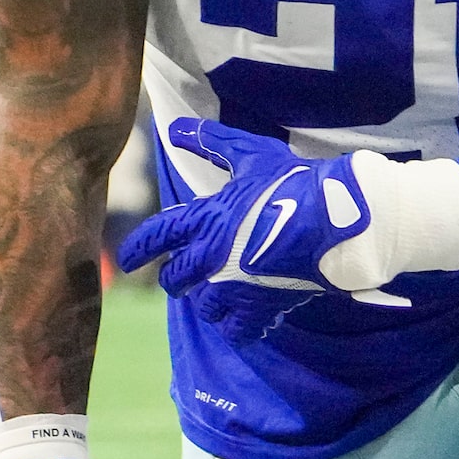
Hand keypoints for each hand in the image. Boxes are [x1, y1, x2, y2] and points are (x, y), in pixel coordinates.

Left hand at [114, 118, 396, 342]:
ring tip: (221, 297)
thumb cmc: (291, 183)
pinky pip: (238, 331)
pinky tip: (250, 319)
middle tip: (179, 281)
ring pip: (205, 308)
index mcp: (204, 220)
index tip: (128, 260)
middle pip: (176, 280)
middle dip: (175, 280)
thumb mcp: (250, 155)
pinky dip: (241, 326)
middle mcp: (209, 259)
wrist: (330, 222)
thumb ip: (211, 142)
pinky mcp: (258, 309)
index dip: (138, 248)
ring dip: (210, 302)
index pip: (156, 237)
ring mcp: (232, 288)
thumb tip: (176, 127)